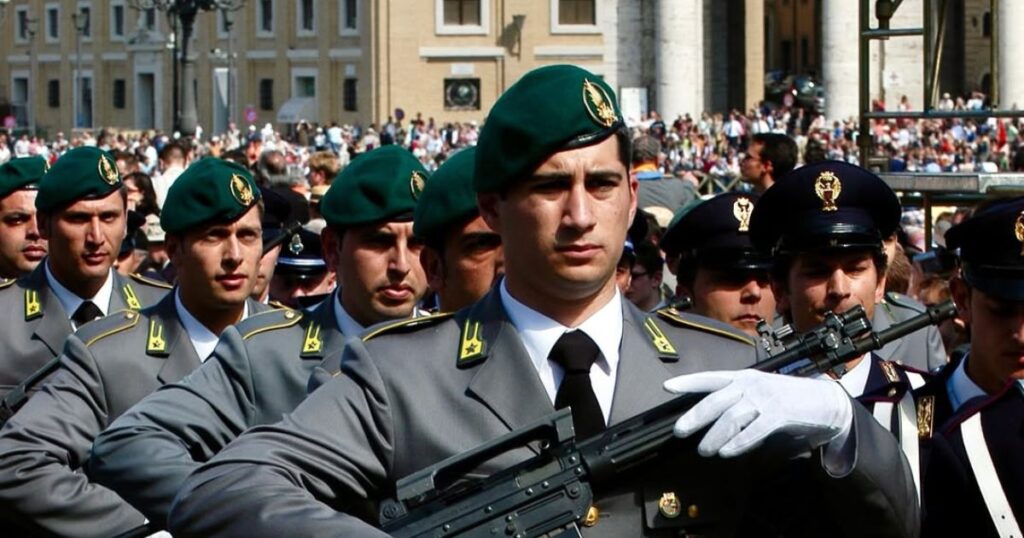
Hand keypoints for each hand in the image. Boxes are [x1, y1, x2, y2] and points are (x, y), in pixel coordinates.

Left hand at [664, 370, 852, 457]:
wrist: (824, 401)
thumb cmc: (786, 399)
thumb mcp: (757, 392)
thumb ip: (735, 401)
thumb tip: (707, 418)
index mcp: (742, 377)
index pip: (710, 378)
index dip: (688, 382)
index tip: (667, 387)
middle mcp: (750, 384)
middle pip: (715, 401)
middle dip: (695, 416)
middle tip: (679, 431)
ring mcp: (765, 398)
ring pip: (732, 418)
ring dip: (714, 436)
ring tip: (704, 450)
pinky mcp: (779, 413)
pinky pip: (753, 431)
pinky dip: (738, 443)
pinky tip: (727, 452)